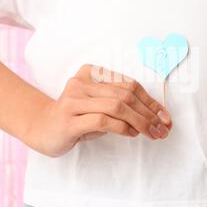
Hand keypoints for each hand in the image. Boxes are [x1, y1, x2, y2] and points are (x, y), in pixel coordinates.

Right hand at [25, 64, 172, 156]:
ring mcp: (73, 100)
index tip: (165, 116)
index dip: (151, 101)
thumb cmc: (76, 117)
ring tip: (151, 133)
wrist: (42, 128)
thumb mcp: (100, 105)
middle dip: (149, 113)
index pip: (129, 85)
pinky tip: (132, 134)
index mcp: (91, 72)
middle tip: (162, 128)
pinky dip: (122, 127)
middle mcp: (81, 82)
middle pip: (125, 95)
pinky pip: (102, 120)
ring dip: (140, 121)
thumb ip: (122, 104)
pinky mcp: (69, 120)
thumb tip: (155, 115)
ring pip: (117, 106)